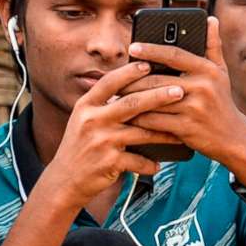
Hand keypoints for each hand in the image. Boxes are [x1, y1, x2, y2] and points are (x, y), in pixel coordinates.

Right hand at [40, 61, 184, 206]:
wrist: (64, 180)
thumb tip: (130, 85)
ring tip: (180, 132)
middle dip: (159, 96)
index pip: (110, 82)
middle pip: (131, 103)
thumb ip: (102, 104)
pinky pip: (137, 160)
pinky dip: (150, 164)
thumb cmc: (80, 147)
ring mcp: (100, 142)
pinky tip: (159, 164)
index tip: (149, 64)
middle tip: (179, 91)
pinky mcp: (108, 162)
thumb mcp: (83, 119)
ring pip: (141, 132)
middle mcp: (92, 120)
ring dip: (164, 133)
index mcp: (86, 106)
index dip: (130, 72)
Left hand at [129, 15, 245, 177]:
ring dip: (133, 100)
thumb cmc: (221, 101)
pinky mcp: (186, 128)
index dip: (152, 49)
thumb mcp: (221, 72)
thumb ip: (213, 46)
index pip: (175, 54)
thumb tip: (210, 19)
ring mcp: (194, 109)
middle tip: (116, 79)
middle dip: (134, 80)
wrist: (233, 138)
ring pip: (154, 101)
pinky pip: (155, 122)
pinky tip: (128, 117)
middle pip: (158, 79)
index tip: (133, 47)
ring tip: (117, 96)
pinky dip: (139, 119)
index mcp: (208, 70)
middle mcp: (203, 87)